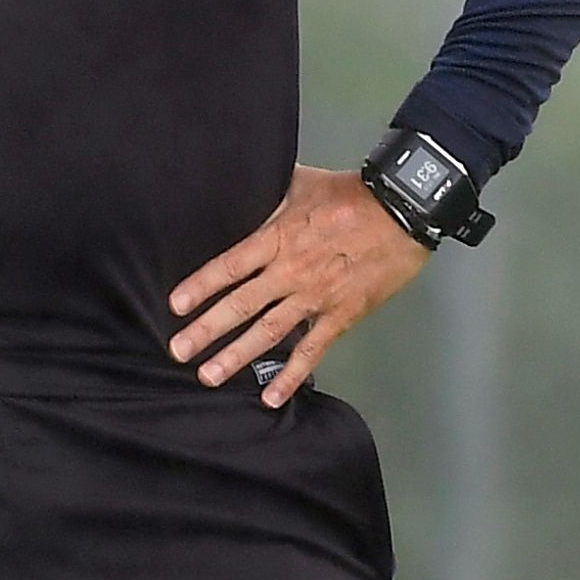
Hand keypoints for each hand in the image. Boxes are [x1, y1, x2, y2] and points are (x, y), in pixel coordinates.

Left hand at [166, 165, 431, 407]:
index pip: (229, 266)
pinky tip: (270, 397)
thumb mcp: (303, 183)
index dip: (200, 286)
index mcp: (277, 238)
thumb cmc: (353, 194)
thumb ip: (270, 192)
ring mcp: (315, 298)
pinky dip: (291, 376)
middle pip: (240, 305)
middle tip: (178, 351)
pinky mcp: (340, 315)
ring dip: (235, 356)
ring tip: (208, 376)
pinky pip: (311, 351)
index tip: (175, 305)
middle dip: (206, 330)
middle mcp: (290, 272)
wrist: (403, 210)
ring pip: (268, 332)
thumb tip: (246, 182)